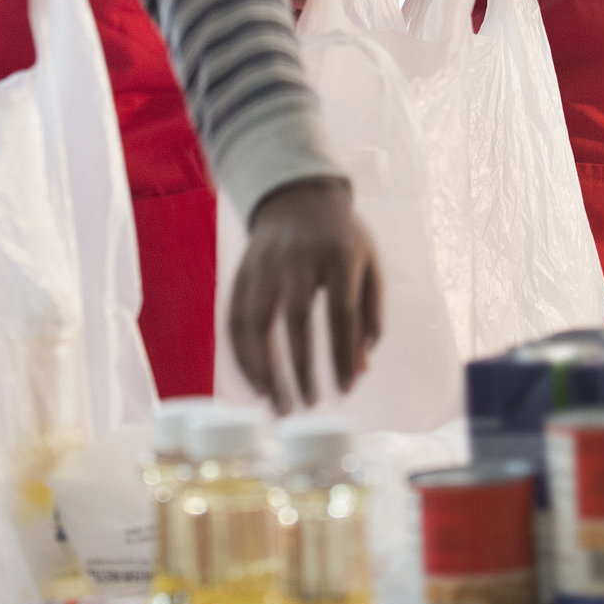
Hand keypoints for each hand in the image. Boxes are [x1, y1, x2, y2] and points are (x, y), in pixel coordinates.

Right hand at [229, 176, 381, 411]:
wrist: (298, 197)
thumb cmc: (342, 241)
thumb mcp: (368, 267)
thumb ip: (369, 317)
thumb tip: (360, 370)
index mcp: (338, 255)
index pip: (341, 314)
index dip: (342, 355)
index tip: (345, 390)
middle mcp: (297, 258)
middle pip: (296, 319)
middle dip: (300, 368)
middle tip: (308, 406)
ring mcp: (263, 264)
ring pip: (256, 321)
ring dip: (263, 368)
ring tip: (276, 404)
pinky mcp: (241, 272)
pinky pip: (234, 318)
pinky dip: (241, 355)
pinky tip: (255, 383)